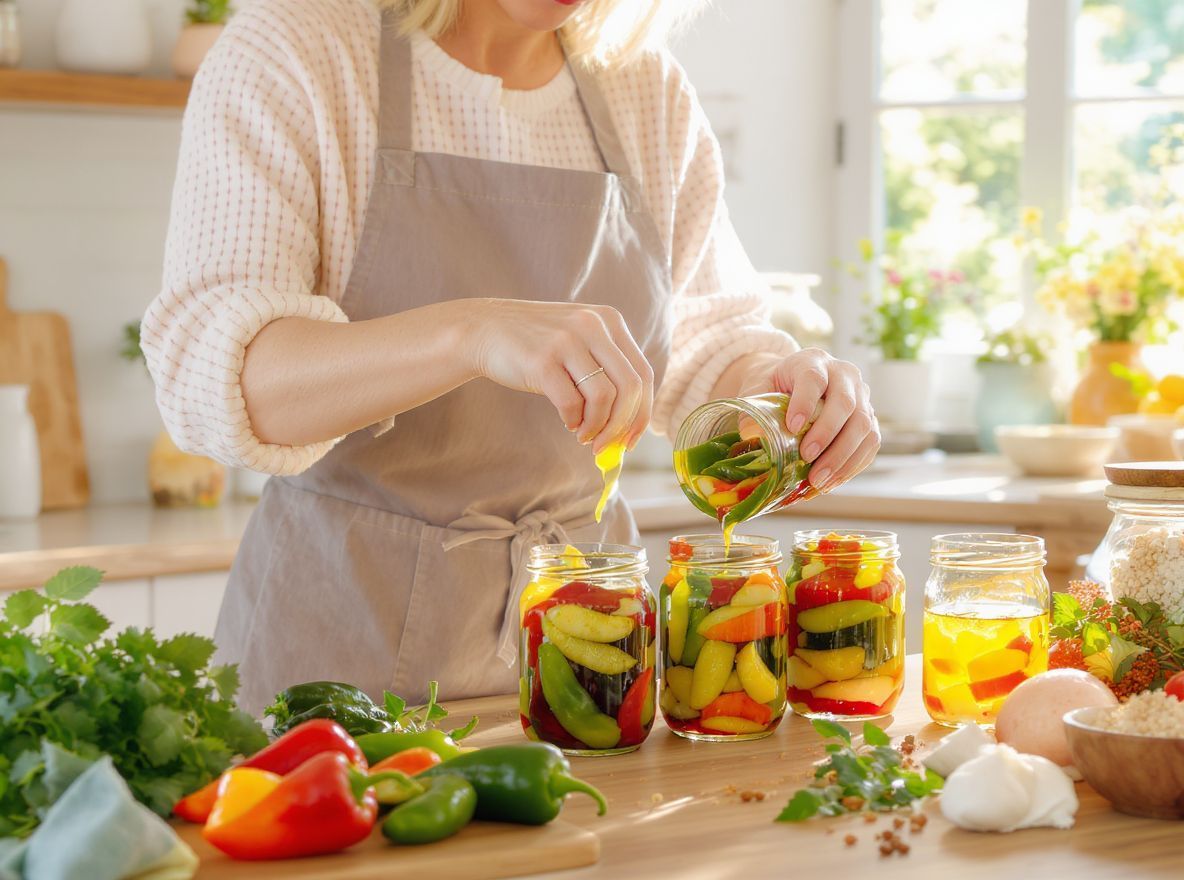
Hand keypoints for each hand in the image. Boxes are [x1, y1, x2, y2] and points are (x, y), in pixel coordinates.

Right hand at [465, 299, 653, 452]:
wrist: (484, 329)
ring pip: (604, 398)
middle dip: (621, 426)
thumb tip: (627, 428)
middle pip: (630, 388)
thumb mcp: (578, 343)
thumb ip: (605, 372)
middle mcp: (593, 326)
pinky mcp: (542, 359)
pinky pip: (571, 403)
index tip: (631, 440)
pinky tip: (566, 421)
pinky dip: (573, 420)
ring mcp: (568, 341)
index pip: (643, 374)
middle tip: (606, 447)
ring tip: (583, 435)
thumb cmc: (536, 346)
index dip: (642, 413)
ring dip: (597, 427)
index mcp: (610, 321)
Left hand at [737, 348, 879, 492]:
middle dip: (827, 434)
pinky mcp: (869, 418)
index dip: (805, 403)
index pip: (813, 378)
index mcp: (813, 361)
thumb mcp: (758, 388)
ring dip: (842, 457)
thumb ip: (751, 408)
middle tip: (807, 457)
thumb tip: (751, 435)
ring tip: (818, 480)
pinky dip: (852, 466)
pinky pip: (870, 444)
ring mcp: (862, 396)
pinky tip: (832, 482)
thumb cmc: (775, 385)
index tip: (792, 427)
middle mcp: (844, 374)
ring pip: (864, 426)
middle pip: (845, 403)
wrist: (795, 382)